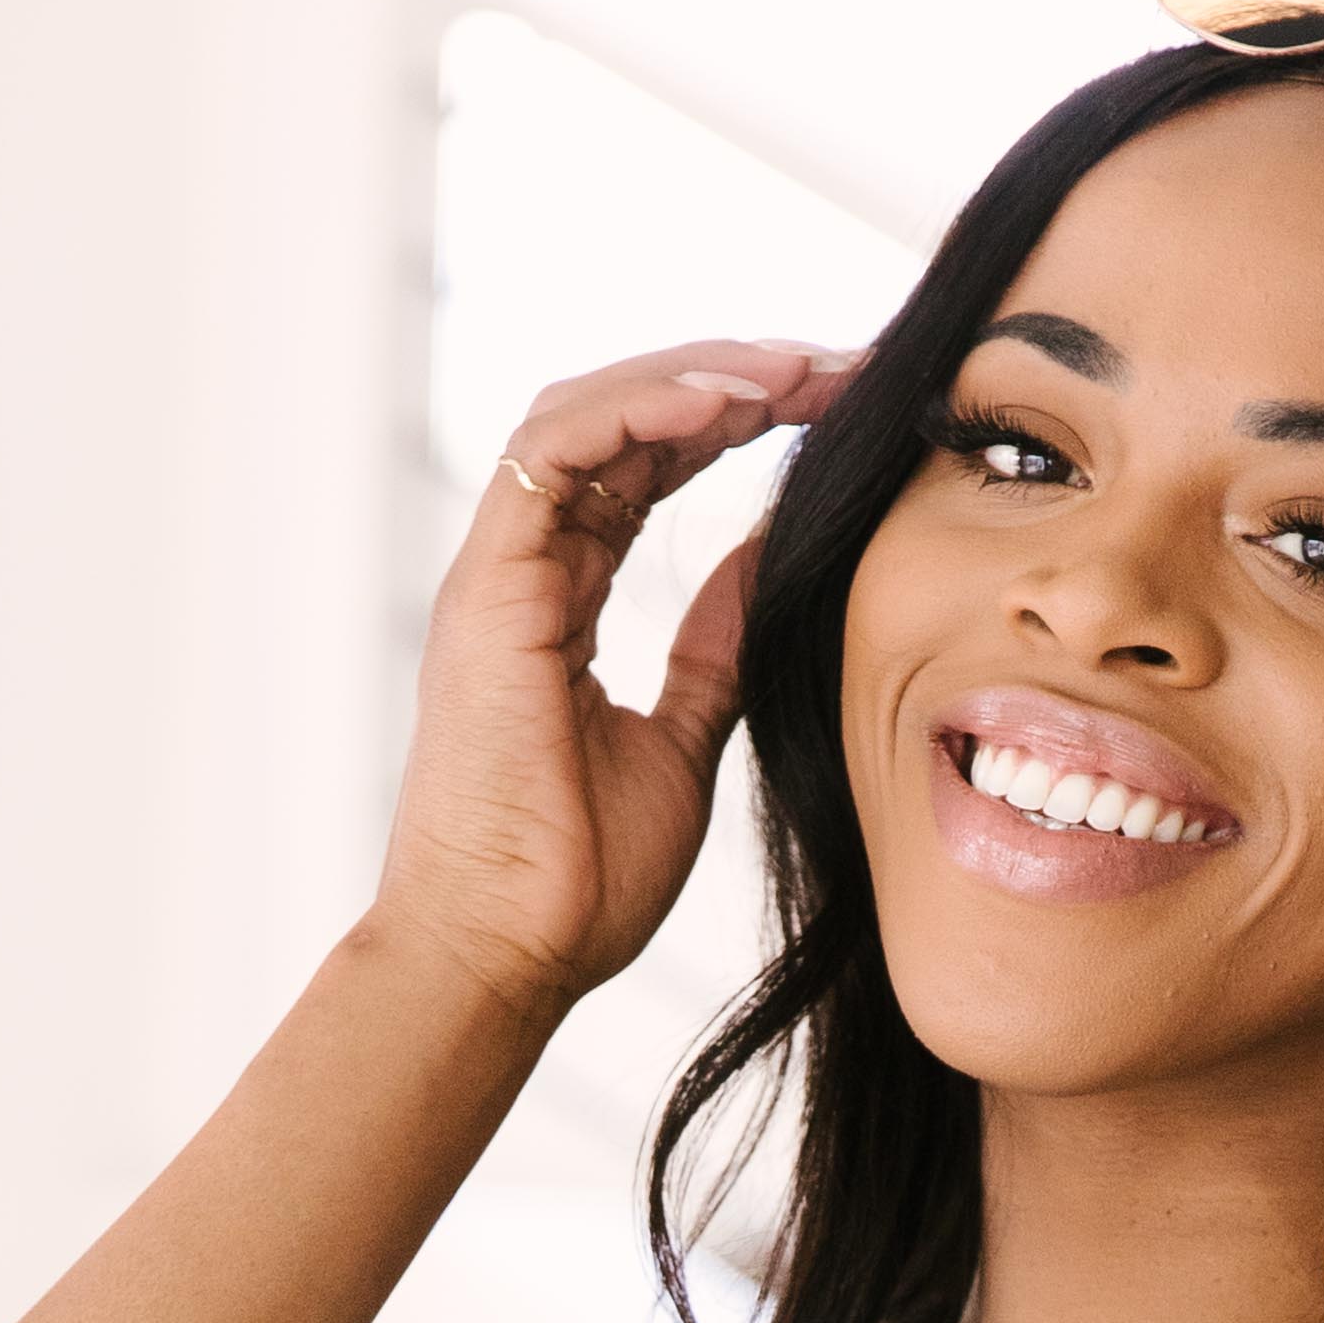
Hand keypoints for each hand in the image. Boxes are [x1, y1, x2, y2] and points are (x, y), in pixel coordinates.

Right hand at [372, 342, 864, 1025]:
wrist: (509, 956)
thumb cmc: (578, 879)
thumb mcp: (683, 742)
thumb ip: (717, 647)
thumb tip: (772, 562)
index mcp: (565, 598)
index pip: (649, 467)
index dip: (738, 423)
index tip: (838, 409)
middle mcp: (526, 569)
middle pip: (623, 421)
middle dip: (733, 380)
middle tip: (838, 366)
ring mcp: (499, 572)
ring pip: (587, 412)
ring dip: (695, 377)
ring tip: (796, 370)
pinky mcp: (485, 587)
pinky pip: (552, 452)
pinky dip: (637, 409)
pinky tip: (726, 404)